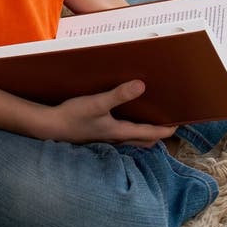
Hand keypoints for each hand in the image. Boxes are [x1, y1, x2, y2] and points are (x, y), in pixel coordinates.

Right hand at [48, 79, 177, 146]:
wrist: (49, 126)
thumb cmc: (73, 116)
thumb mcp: (96, 103)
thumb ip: (118, 95)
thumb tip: (141, 85)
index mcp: (119, 132)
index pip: (148, 134)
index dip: (164, 130)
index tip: (177, 126)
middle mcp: (114, 138)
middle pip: (142, 140)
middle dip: (156, 135)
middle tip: (167, 126)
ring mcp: (105, 138)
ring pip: (130, 139)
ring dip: (143, 133)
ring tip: (151, 122)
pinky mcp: (96, 135)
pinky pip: (119, 135)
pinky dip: (129, 130)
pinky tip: (124, 119)